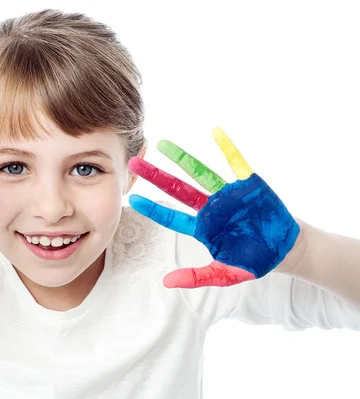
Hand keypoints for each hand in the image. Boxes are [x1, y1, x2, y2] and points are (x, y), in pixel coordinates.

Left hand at [128, 127, 298, 288]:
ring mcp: (227, 194)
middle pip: (178, 189)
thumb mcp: (224, 274)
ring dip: (183, 159)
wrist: (285, 250)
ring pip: (200, 173)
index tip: (132, 199)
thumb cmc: (252, 261)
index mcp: (202, 228)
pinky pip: (236, 162)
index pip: (171, 216)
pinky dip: (227, 148)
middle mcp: (210, 207)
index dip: (152, 209)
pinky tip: (215, 132)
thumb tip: (167, 282)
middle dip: (156, 176)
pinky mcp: (248, 184)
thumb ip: (197, 277)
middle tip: (135, 163)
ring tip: (164, 144)